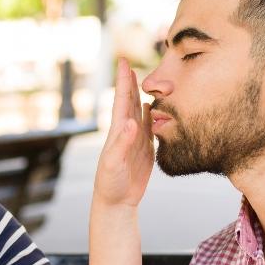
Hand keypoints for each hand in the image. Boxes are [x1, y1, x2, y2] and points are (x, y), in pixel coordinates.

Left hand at [93, 58, 153, 207]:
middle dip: (130, 82)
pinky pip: (150, 128)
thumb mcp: (114, 163)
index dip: (123, 81)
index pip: (122, 100)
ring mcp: (135, 141)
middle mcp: (126, 132)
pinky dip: (152, 115)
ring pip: (140, 113)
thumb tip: (132, 122)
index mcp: (118, 132)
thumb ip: (123, 143)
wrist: (116, 203)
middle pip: (130, 102)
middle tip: (129, 63)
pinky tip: (154, 107)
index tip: (123, 62)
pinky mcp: (144, 151)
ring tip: (144, 81)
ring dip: (141, 96)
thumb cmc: (111, 184)